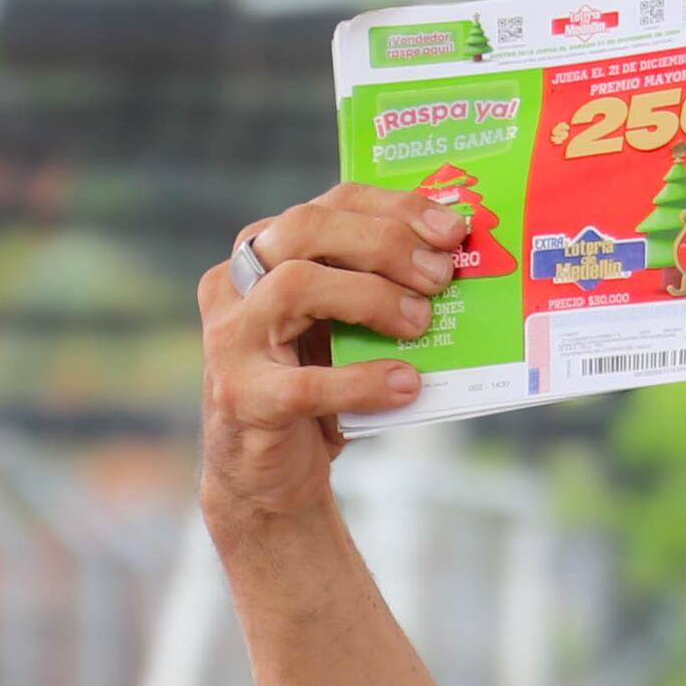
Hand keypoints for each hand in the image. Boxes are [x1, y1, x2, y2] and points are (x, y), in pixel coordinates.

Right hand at [196, 183, 467, 534]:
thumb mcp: (343, 331)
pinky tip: (406, 385)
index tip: (451, 228)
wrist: (267, 480)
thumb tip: (454, 266)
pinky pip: (304, 383)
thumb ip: (375, 291)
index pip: (328, 205)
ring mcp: (230, 341)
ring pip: (294, 286)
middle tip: (440, 276)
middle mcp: (234, 287)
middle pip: (304, 229)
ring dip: (371, 298)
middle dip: (382, 243)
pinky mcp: (241, 398)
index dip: (394, 209)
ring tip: (421, 324)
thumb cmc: (315, 392)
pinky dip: (362, 381)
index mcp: (261, 256)